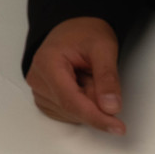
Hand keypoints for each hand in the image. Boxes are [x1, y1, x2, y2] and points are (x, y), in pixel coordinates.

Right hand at [25, 17, 125, 134]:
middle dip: (94, 100)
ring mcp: (38, 90)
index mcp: (47, 62)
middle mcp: (37, 79)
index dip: (96, 117)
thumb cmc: (85, 32)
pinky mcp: (43, 98)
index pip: (72, 101)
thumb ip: (107, 77)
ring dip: (88, 100)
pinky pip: (67, 112)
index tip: (116, 126)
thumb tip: (111, 107)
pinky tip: (82, 82)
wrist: (74, 26)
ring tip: (88, 74)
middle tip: (100, 74)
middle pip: (72, 109)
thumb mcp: (104, 47)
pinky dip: (81, 102)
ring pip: (71, 113)